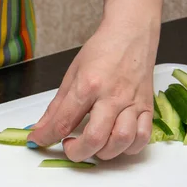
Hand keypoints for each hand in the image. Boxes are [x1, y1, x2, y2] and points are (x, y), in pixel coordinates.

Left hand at [27, 18, 158, 160]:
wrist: (131, 34)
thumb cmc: (103, 51)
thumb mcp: (72, 74)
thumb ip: (57, 106)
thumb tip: (41, 128)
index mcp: (88, 85)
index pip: (64, 121)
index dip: (46, 137)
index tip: (38, 141)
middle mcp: (112, 96)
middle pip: (95, 138)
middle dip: (77, 152)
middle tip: (70, 147)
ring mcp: (132, 103)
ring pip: (121, 141)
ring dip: (103, 152)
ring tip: (94, 145)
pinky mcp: (147, 107)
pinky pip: (142, 138)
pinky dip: (128, 147)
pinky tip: (116, 142)